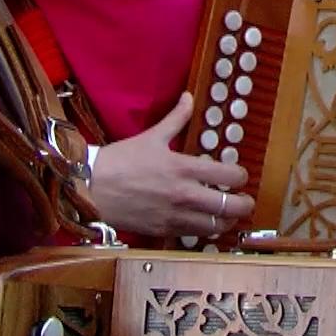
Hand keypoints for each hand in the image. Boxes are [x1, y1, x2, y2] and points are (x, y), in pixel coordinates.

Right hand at [88, 93, 252, 237]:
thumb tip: (188, 97)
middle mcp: (184, 194)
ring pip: (215, 227)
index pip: (229, 176)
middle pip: (230, 206)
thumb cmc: (120, 161)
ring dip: (226, 221)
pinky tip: (203, 225)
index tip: (238, 176)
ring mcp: (174, 216)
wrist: (91, 187)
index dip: (240, 176)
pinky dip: (203, 233)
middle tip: (244, 201)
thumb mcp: (151, 136)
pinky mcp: (162, 231)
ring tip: (226, 216)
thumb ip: (176, 118)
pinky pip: (193, 237)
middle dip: (243, 204)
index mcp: (184, 168)